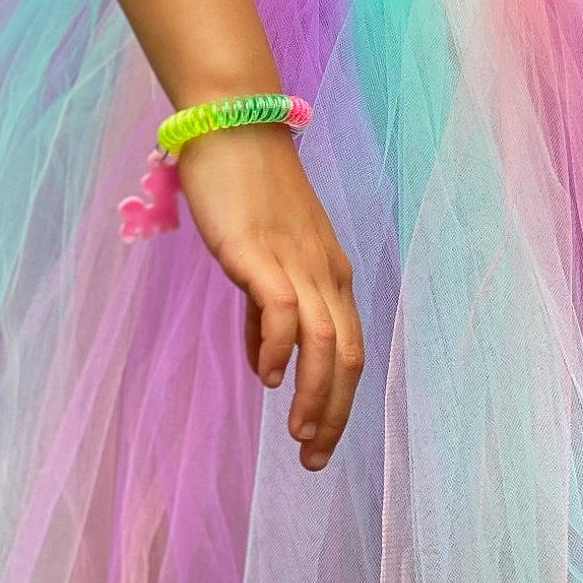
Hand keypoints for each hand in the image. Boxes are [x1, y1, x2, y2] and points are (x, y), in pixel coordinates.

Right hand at [175, 123, 364, 471]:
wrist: (232, 124)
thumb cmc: (246, 188)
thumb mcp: (264, 257)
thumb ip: (266, 311)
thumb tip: (267, 367)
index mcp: (329, 272)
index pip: (350, 351)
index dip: (339, 403)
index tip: (318, 445)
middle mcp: (323, 269)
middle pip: (347, 355)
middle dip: (334, 414)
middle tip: (313, 459)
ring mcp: (294, 259)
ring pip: (325, 341)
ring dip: (315, 396)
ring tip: (297, 435)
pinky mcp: (259, 250)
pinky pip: (282, 308)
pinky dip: (279, 348)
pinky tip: (267, 377)